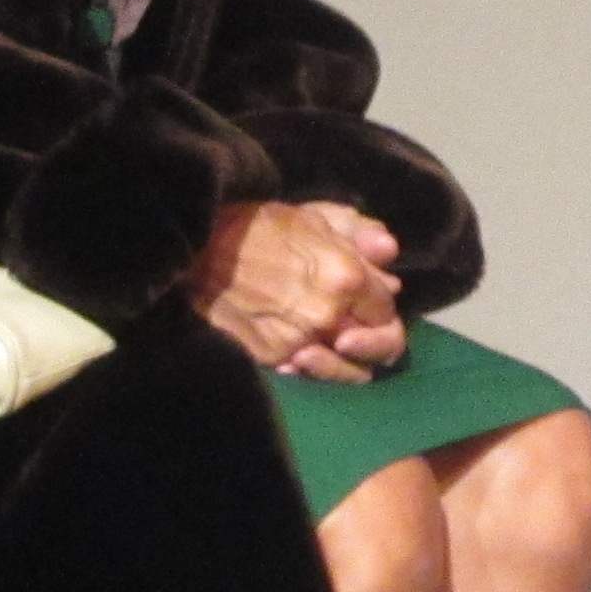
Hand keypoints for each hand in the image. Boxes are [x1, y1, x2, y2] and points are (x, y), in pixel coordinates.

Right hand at [193, 201, 405, 381]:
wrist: (200, 252)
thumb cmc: (260, 227)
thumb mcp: (316, 217)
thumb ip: (361, 235)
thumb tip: (390, 258)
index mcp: (346, 277)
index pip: (387, 309)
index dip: (380, 305)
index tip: (367, 300)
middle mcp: (328, 315)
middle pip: (377, 346)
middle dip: (373, 340)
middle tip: (358, 333)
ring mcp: (300, 342)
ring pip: (345, 369)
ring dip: (345, 360)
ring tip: (333, 346)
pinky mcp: (272, 360)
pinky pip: (307, 374)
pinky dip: (310, 366)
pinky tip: (303, 351)